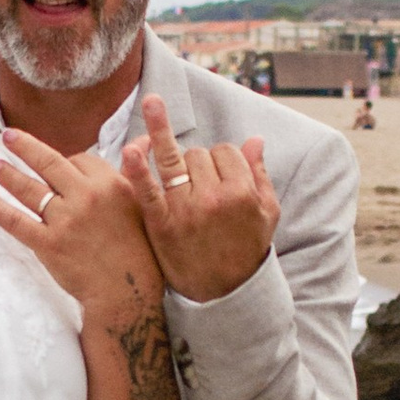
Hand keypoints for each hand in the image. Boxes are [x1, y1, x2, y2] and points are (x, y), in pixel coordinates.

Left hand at [0, 133, 160, 326]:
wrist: (126, 291)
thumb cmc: (139, 248)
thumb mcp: (143, 202)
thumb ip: (136, 170)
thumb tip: (143, 141)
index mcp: (110, 183)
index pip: (80, 159)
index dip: (68, 161)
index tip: (59, 166)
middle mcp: (85, 196)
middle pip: (49, 163)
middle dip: (25, 147)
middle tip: (7, 136)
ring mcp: (65, 220)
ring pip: (30, 189)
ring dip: (8, 174)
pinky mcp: (48, 244)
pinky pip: (16, 221)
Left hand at [118, 97, 278, 301]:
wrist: (224, 295)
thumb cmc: (246, 251)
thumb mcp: (267, 214)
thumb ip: (260, 175)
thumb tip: (254, 140)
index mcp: (243, 193)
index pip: (226, 152)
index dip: (222, 159)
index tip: (221, 174)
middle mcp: (215, 197)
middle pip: (198, 154)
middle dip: (198, 161)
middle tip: (198, 184)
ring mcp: (186, 210)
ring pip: (176, 161)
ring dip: (170, 154)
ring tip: (152, 104)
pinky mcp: (161, 224)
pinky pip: (148, 189)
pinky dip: (138, 169)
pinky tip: (132, 148)